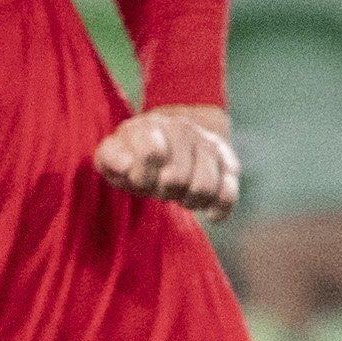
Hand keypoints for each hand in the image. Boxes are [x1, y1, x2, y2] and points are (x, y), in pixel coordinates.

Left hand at [94, 104, 241, 216]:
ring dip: (188, 200)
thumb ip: (113, 159)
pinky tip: (210, 213)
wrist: (165, 139)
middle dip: (164, 191)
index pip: (152, 153)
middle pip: (177, 178)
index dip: (143, 177)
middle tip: (159, 188)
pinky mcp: (227, 161)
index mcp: (150, 127)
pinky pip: (229, 192)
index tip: (137, 180)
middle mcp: (182, 130)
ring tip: (179, 196)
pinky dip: (220, 206)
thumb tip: (128, 166)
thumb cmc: (132, 157)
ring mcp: (207, 144)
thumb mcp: (112, 157)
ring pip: (204, 187)